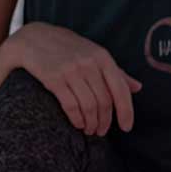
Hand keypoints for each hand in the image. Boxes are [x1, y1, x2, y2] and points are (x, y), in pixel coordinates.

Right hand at [11, 22, 141, 135]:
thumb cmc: (66, 48)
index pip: (120, 89)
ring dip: (91, 123)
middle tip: (101, 132)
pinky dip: (76, 118)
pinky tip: (77, 124)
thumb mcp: (94, 54)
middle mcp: (89, 64)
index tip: (126, 127)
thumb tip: (137, 87)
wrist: (33, 39)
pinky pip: (70, 105)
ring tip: (89, 130)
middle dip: (105, 121)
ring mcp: (71, 71)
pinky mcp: (54, 79)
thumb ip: (116, 72)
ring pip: (89, 105)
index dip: (126, 111)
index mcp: (103, 58)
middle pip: (104, 101)